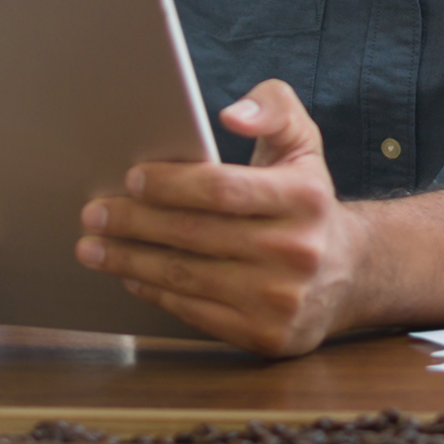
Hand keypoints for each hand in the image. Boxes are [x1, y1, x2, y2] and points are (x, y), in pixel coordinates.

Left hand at [74, 80, 368, 356]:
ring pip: (187, 277)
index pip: (222, 189)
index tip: (131, 178)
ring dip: (130, 261)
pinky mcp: (267, 335)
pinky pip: (195, 312)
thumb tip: (230, 115)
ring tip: (93, 247)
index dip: (170, 184)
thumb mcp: (301, 141)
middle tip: (92, 214)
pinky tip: (130, 275)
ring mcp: (282, 299)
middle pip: (194, 234)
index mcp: (304, 197)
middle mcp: (297, 251)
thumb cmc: (306, 199)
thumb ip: (272, 107)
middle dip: (134, 223)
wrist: (350, 273)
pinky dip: (155, 293)